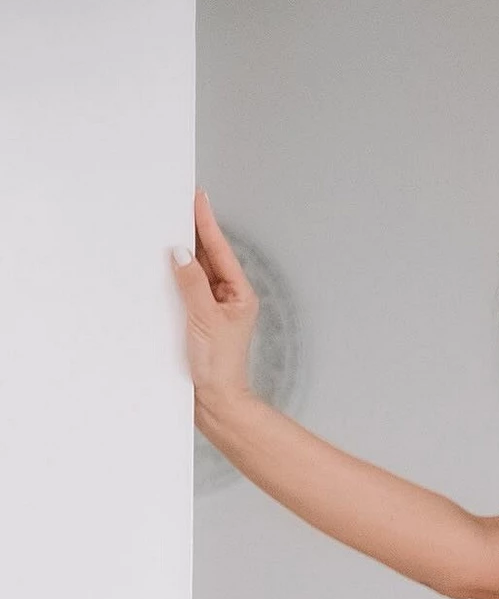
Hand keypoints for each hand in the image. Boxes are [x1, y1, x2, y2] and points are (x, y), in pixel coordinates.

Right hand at [169, 190, 257, 404]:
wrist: (215, 402)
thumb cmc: (219, 367)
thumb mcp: (204, 319)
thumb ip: (192, 283)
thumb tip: (180, 251)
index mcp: (239, 294)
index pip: (220, 250)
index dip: (206, 222)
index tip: (197, 196)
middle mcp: (227, 298)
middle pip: (208, 257)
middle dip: (192, 231)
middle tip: (176, 201)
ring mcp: (211, 308)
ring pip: (194, 271)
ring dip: (180, 252)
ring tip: (165, 223)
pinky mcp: (195, 319)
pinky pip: (183, 289)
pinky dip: (172, 275)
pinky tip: (160, 263)